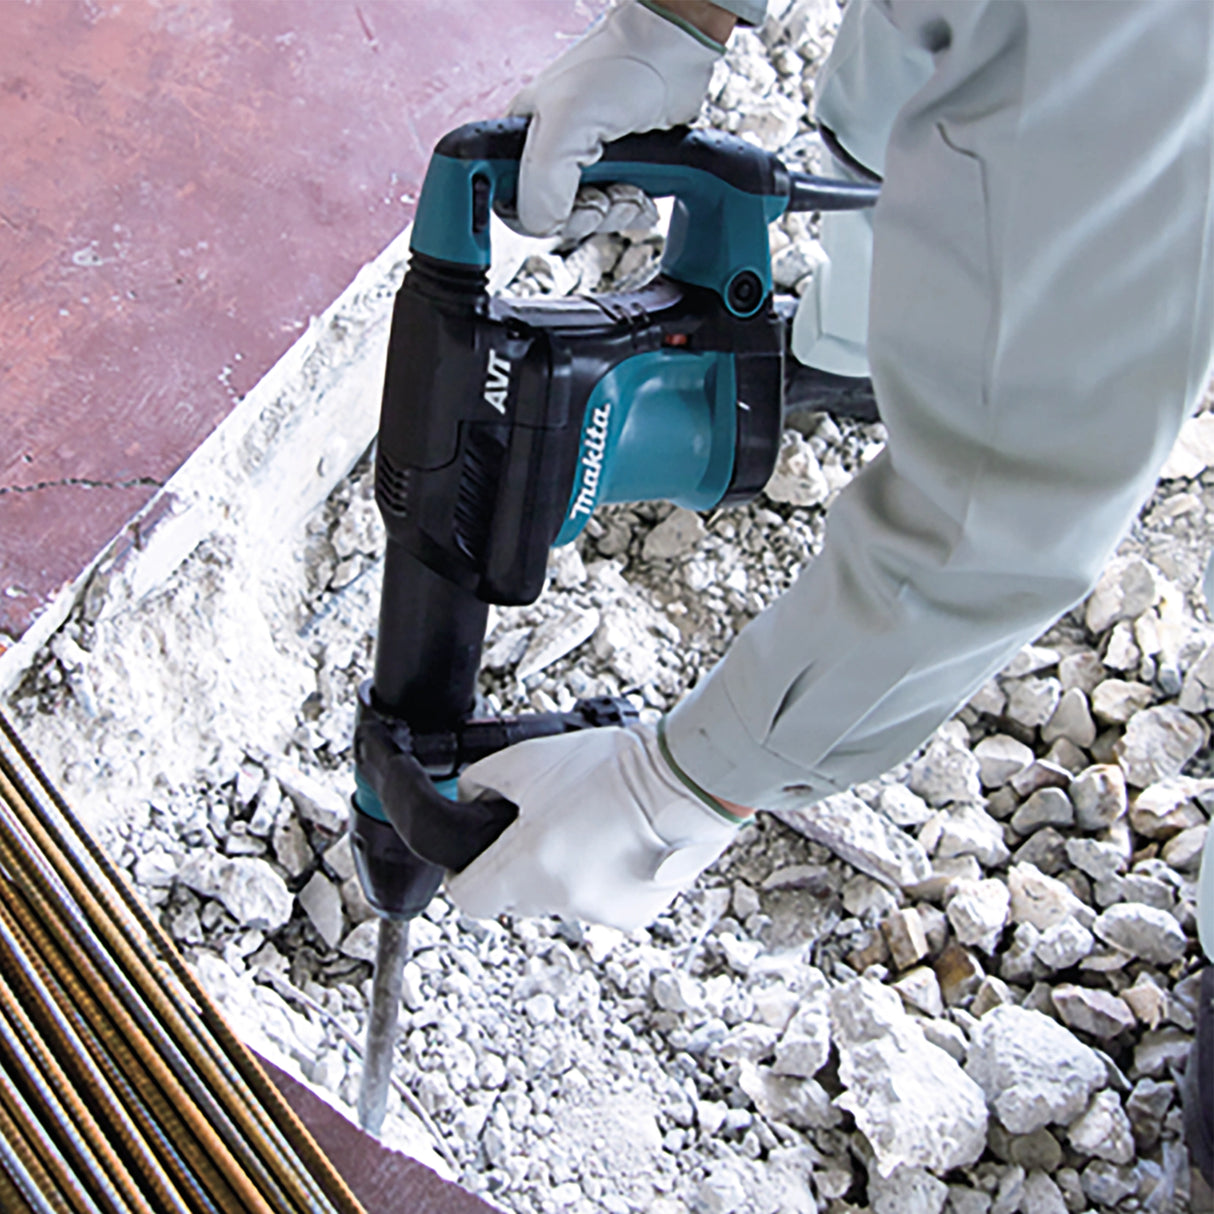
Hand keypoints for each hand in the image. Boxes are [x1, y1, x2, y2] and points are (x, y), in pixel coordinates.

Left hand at [446, 723, 740, 930]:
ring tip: (588, 828)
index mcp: (527, 862)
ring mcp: (597, 912)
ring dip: (562, 873)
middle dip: (519, 867)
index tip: (478, 858)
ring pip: (557, 901)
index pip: (467, 898)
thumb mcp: (528, 758)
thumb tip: (466, 798)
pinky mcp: (631, 917)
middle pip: (513, 899)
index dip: (466, 874)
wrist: (685, 780)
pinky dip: (599, 880)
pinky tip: (615, 845)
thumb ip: (482, 781)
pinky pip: (597, 903)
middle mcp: (559, 897)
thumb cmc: (615, 767)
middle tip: (542, 827)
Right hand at [508, 0, 725, 237]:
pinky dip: (634, 212)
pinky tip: (641, 193)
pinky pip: (619, 214)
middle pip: (553, 217)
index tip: (556, 213)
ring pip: (589, 219)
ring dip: (613, 215)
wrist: (674, 53)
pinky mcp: (621, 171)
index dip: (529, 215)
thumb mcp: (564, 122)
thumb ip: (542, 181)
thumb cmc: (619, 66)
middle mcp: (551, 153)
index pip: (508, 198)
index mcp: (523, 138)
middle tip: (600, 197)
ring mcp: (588, 164)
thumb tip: (542, 224)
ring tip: (628, 187)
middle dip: (583, 217)